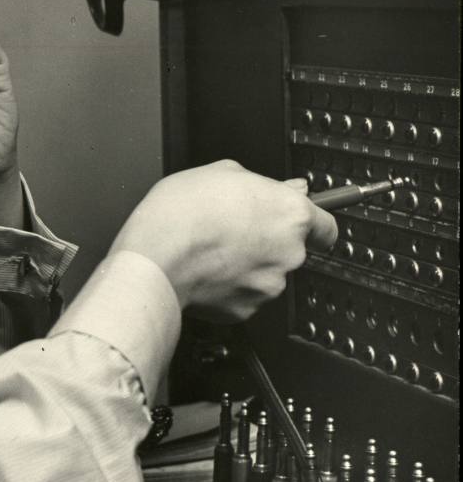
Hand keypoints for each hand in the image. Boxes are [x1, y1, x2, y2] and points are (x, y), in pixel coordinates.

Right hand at [111, 160, 337, 321]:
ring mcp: (269, 284)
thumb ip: (261, 181)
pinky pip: (244, 295)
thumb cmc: (180, 213)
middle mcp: (289, 252)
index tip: (303, 224)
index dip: (312, 224)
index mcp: (290, 213)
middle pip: (292, 249)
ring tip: (214, 248)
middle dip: (269, 241)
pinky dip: (230, 286)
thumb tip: (284, 187)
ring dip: (249, 264)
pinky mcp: (247, 309)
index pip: (328, 226)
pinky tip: (207, 270)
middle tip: (235, 228)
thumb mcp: (219, 171)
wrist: (154, 258)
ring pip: (267, 273)